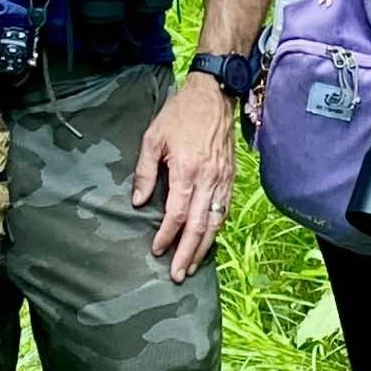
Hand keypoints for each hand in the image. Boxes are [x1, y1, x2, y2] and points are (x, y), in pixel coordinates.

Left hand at [133, 73, 238, 283]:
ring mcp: (223, 180)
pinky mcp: (231, 178)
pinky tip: (208, 241)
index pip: (177, 214)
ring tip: (192, 266)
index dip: (166, 236)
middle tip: (177, 274)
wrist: (213, 95)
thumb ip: (146, 172)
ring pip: (215, 223)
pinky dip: (216, 230)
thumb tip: (140, 202)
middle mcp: (209, 180)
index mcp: (188, 171)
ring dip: (204, 248)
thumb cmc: (180, 115)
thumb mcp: (153, 138)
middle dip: (188, 253)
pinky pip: (225, 211)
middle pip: (199, 226)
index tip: (156, 250)